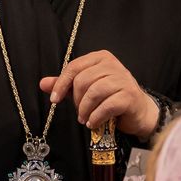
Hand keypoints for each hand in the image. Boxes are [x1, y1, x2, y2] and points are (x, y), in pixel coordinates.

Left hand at [41, 50, 159, 137]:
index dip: (61, 84)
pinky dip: (96, 117)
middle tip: (79, 112)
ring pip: (94, 92)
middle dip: (77, 100)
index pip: (74, 67)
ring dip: (85, 110)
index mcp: (101, 58)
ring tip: (85, 118)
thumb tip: (43, 83)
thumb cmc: (110, 97)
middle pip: (83, 80)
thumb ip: (65, 85)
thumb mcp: (85, 89)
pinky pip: (106, 106)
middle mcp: (113, 65)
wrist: (138, 111)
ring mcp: (123, 79)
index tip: (54, 99)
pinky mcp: (130, 96)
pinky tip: (93, 123)